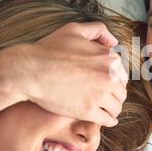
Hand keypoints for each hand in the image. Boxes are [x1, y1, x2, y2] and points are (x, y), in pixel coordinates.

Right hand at [7, 22, 128, 126]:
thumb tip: (114, 42)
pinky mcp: (88, 111)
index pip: (122, 76)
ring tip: (107, 111)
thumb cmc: (49, 49)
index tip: (108, 86)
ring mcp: (99, 94)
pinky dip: (109, 121)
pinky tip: (107, 120)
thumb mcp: (74, 30)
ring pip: (117, 107)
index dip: (115, 82)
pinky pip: (107, 120)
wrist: (29, 70)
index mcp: (109, 59)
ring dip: (113, 110)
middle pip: (121, 93)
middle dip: (115, 96)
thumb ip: (98, 30)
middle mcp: (108, 76)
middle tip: (108, 100)